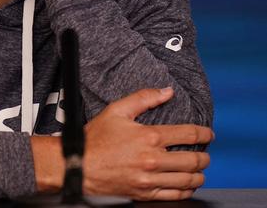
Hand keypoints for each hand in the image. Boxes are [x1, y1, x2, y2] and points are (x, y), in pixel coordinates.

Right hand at [31, 87, 213, 200]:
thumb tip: (166, 91)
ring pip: (188, 179)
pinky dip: (187, 190)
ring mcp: (150, 179)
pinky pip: (176, 195)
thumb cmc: (94, 139)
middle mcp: (153, 159)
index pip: (188, 134)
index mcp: (149, 136)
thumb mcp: (116, 110)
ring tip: (198, 169)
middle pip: (193, 159)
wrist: (78, 165)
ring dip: (199, 174)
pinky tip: (186, 185)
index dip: (204, 133)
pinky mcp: (145, 194)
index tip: (208, 134)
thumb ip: (143, 98)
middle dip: (204, 155)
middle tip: (204, 153)